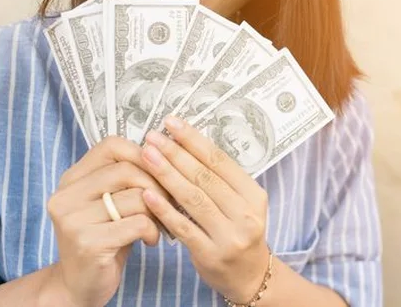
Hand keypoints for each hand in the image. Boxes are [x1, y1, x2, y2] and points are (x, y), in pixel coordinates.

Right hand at [45, 136, 168, 306]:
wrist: (79, 286)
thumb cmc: (106, 237)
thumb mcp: (111, 202)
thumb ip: (126, 177)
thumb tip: (166, 152)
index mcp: (72, 178)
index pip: (111, 145)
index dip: (142, 153)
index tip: (160, 169)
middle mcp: (66, 195)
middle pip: (127, 170)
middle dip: (157, 185)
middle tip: (168, 201)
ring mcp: (73, 219)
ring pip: (137, 197)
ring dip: (157, 212)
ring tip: (157, 224)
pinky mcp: (87, 243)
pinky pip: (138, 223)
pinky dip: (152, 231)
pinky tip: (150, 240)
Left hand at [140, 116, 270, 303]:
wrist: (249, 276)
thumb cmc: (238, 231)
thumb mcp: (241, 203)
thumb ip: (219, 179)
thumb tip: (186, 143)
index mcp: (254, 195)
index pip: (221, 161)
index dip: (194, 140)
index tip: (172, 123)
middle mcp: (245, 214)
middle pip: (205, 177)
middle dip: (175, 153)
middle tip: (152, 136)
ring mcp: (229, 236)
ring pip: (193, 198)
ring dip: (167, 174)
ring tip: (146, 155)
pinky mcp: (210, 254)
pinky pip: (183, 227)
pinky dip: (164, 209)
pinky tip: (147, 193)